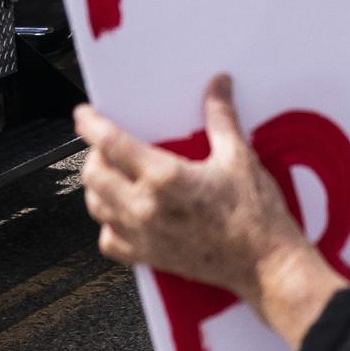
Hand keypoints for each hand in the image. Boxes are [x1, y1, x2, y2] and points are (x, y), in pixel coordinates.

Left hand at [77, 76, 348, 349]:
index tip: (84, 115)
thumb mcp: (239, 157)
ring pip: (96, 207)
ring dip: (97, 187)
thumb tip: (217, 85)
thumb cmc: (256, 216)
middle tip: (104, 146)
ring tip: (112, 175)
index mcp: (165, 178)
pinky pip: (109, 241)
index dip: (91, 125)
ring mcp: (144, 236)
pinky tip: (122, 213)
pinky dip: (109, 224)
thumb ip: (220, 117)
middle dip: (93, 155)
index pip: (111, 144)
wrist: (266, 265)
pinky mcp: (149, 257)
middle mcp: (146, 208)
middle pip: (93, 175)